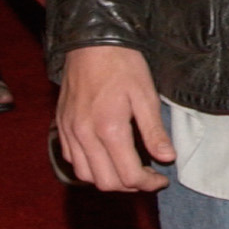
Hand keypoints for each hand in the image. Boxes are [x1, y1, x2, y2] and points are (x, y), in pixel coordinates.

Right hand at [55, 43, 174, 193]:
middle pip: (106, 182)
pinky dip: (90, 167)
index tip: (162, 179)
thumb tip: (167, 158)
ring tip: (127, 169)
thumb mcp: (146, 96)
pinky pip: (72, 160)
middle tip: (148, 175)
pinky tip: (106, 157)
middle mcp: (84, 135)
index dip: (149, 184)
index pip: (129, 175)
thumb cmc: (122, 65)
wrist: (91, 42)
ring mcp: (69, 131)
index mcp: (109, 129)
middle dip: (130, 185)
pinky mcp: (61, 126)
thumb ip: (154, 131)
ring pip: (86, 176)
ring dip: (108, 179)